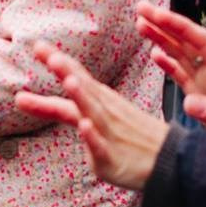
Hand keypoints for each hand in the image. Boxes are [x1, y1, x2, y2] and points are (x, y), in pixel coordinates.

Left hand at [14, 41, 168, 190]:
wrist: (169, 161)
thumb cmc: (132, 137)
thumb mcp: (101, 116)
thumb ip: (69, 108)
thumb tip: (39, 104)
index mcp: (99, 101)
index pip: (76, 76)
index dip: (57, 61)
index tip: (37, 45)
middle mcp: (103, 112)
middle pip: (83, 88)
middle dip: (66, 71)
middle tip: (48, 54)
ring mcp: (109, 133)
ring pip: (93, 112)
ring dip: (81, 96)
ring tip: (69, 81)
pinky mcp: (112, 157)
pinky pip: (101, 146)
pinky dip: (92, 136)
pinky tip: (84, 125)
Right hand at [134, 3, 205, 156]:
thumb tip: (189, 104)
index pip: (201, 42)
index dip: (179, 27)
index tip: (159, 14)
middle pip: (187, 41)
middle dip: (164, 24)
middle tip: (141, 8)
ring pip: (181, 55)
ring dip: (161, 40)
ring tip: (140, 24)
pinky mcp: (202, 95)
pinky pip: (181, 76)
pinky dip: (168, 65)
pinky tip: (154, 54)